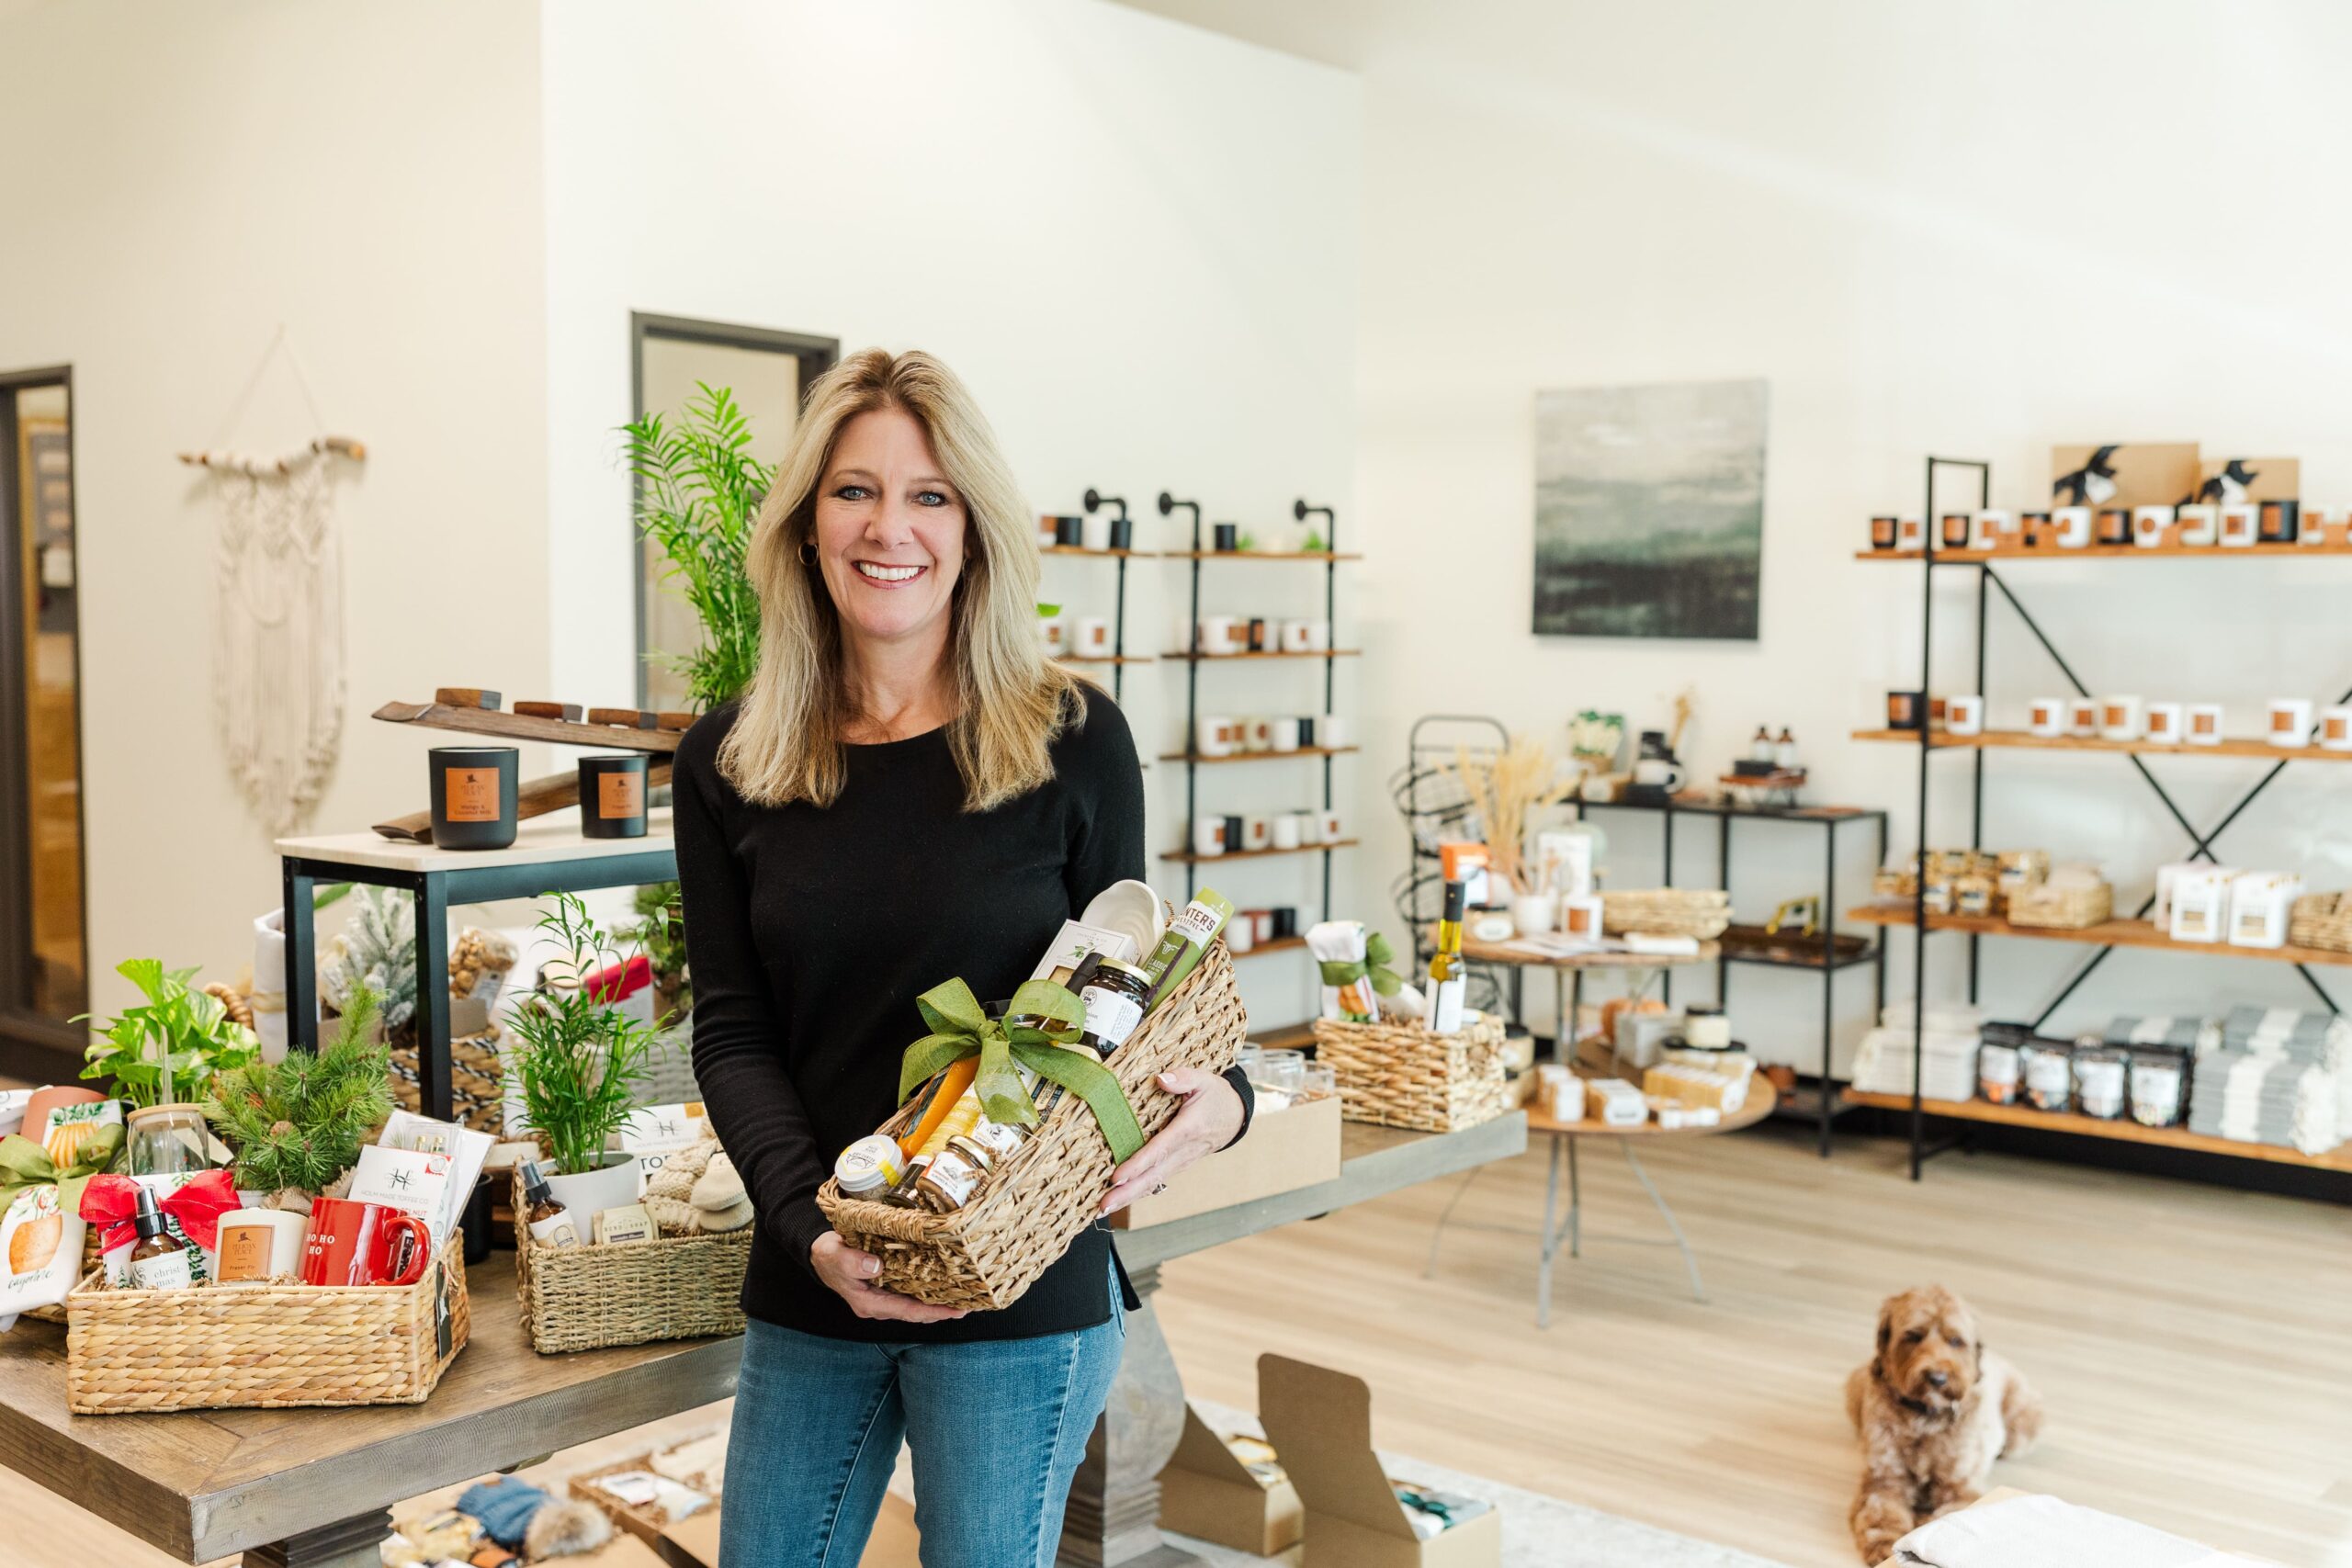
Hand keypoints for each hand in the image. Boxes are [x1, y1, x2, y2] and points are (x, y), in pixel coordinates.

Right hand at [811, 1231, 967, 1323]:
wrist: (822, 1254)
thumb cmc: (828, 1256)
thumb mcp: (835, 1256)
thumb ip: (852, 1262)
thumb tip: (876, 1266)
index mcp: (870, 1303)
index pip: (907, 1312)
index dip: (933, 1312)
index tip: (956, 1311)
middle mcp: (880, 1304)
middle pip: (917, 1313)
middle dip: (943, 1311)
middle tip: (970, 1305)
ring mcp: (885, 1297)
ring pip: (917, 1305)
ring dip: (940, 1302)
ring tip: (966, 1297)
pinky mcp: (889, 1287)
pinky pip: (913, 1293)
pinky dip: (930, 1290)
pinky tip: (947, 1284)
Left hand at [1101, 1068, 1243, 1215]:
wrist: (1236, 1115)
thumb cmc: (1216, 1095)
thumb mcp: (1203, 1079)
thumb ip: (1182, 1078)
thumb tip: (1161, 1079)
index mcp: (1188, 1129)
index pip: (1160, 1150)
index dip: (1138, 1165)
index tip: (1117, 1177)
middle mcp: (1184, 1151)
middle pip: (1153, 1175)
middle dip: (1127, 1193)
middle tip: (1103, 1205)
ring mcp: (1181, 1161)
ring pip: (1153, 1182)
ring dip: (1128, 1197)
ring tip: (1103, 1208)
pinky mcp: (1178, 1165)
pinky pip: (1156, 1180)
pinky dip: (1137, 1191)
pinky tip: (1120, 1199)